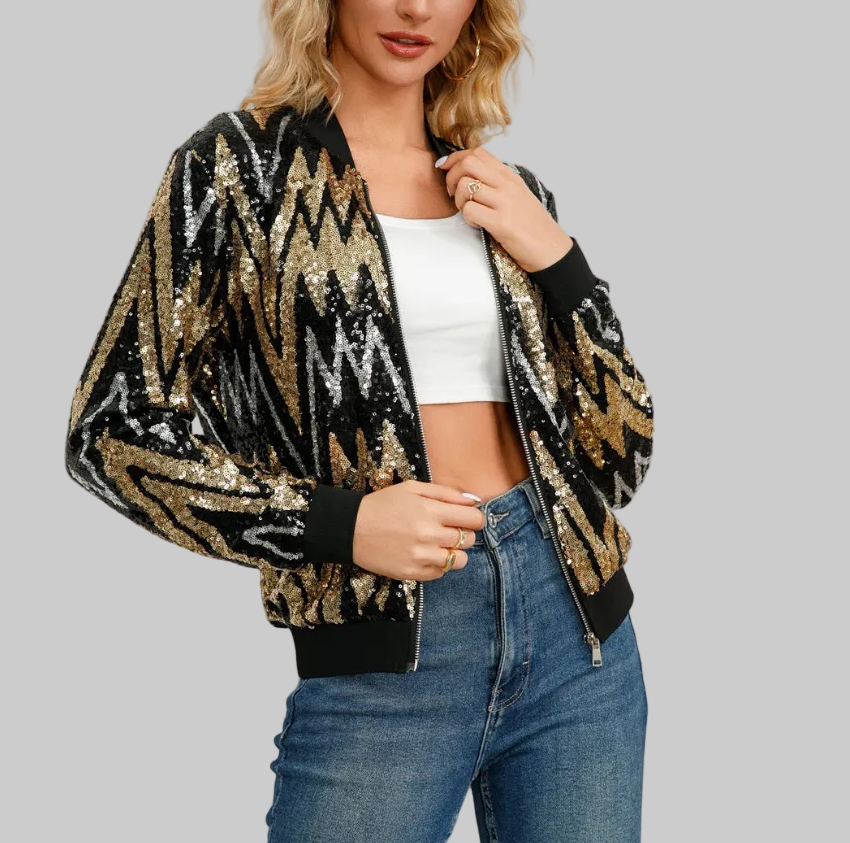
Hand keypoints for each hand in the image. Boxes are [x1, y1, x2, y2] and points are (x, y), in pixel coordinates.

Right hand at [352, 481, 485, 579]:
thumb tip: (473, 500)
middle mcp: (429, 535)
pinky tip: (425, 554)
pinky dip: (438, 564)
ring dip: (454, 552)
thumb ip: (446, 493)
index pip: (474, 520)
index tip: (467, 519)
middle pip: (469, 540)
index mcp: (431, 511)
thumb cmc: (383, 504)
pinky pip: (441, 573)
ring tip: (438, 545)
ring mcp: (421, 556)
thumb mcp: (413, 488)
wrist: (352, 528)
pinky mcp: (412, 573)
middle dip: (463, 534)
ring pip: (459, 561)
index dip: (475, 519)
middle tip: (447, 530)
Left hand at [437, 148, 573, 273]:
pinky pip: (469, 210)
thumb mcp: (518, 196)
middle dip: (451, 177)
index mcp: (510, 177)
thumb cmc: (532, 226)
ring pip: (465, 186)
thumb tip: (469, 176)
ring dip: (459, 201)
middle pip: (468, 163)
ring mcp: (505, 202)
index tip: (446, 169)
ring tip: (469, 212)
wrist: (551, 249)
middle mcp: (507, 185)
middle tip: (452, 193)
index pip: (478, 153)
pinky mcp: (501, 222)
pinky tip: (478, 224)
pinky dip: (467, 218)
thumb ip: (497, 184)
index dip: (456, 158)